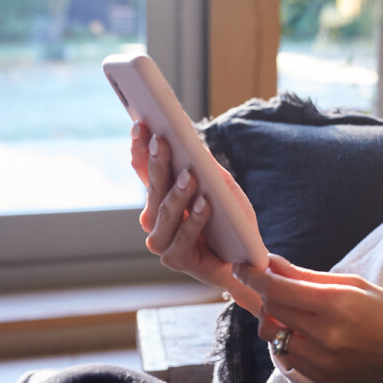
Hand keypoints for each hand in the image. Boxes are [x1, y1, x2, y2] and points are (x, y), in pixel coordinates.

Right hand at [130, 121, 262, 313]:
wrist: (243, 259)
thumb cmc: (228, 219)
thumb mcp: (220, 186)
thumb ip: (205, 168)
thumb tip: (192, 144)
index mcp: (158, 197)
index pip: (144, 170)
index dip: (140, 148)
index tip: (141, 124)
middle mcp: (153, 218)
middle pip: (154, 187)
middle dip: (157, 162)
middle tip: (161, 140)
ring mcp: (161, 241)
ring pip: (165, 212)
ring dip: (177, 193)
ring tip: (189, 175)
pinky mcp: (175, 259)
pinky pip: (184, 237)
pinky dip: (195, 219)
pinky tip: (204, 204)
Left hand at [234, 254, 382, 382]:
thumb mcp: (353, 283)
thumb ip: (308, 276)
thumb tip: (273, 264)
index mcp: (337, 304)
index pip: (278, 290)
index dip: (255, 276)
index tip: (245, 266)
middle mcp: (325, 335)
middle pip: (270, 310)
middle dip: (265, 293)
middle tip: (272, 282)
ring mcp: (320, 359)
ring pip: (272, 334)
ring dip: (274, 318)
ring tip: (293, 308)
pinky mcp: (318, 375)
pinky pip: (286, 353)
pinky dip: (287, 338)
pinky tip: (306, 330)